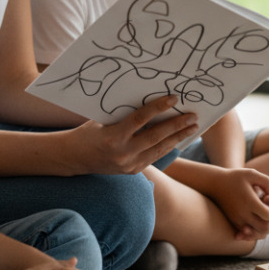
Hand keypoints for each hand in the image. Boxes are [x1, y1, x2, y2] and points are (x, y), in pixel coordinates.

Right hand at [65, 96, 197, 174]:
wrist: (74, 158)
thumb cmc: (88, 131)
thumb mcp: (103, 119)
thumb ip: (124, 113)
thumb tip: (150, 100)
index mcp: (113, 136)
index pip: (141, 119)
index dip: (158, 108)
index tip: (174, 98)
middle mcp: (122, 153)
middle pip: (156, 137)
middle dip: (176, 126)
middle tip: (193, 117)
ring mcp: (128, 165)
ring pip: (159, 149)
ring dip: (177, 137)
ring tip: (192, 127)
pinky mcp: (132, 171)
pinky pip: (154, 157)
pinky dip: (166, 146)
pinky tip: (178, 138)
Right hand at [210, 168, 268, 240]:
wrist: (215, 184)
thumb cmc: (236, 177)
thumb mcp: (251, 173)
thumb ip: (266, 181)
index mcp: (249, 201)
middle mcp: (243, 213)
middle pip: (264, 227)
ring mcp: (238, 220)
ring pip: (257, 233)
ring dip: (268, 228)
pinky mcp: (234, 222)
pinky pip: (249, 234)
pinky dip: (259, 231)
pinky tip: (263, 221)